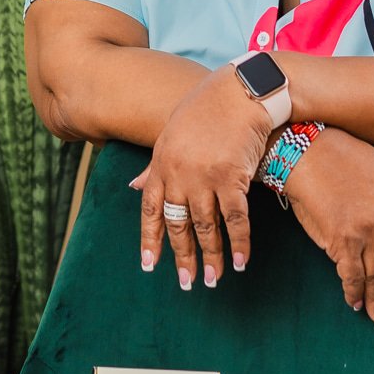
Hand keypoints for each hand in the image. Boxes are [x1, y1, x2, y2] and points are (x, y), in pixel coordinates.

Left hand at [130, 68, 272, 287]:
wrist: (240, 90)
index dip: (151, 239)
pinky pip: (234, 219)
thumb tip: (132, 186)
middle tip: (187, 283)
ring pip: (205, 227)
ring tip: (214, 279)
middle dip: (182, 257)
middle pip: (178, 224)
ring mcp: (204, 177)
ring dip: (212, 256)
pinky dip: (238, 243)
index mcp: (161, 163)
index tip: (149, 265)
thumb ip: (155, 165)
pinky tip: (240, 262)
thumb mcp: (172, 133)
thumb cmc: (208, 107)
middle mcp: (178, 174)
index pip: (150, 210)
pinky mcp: (231, 177)